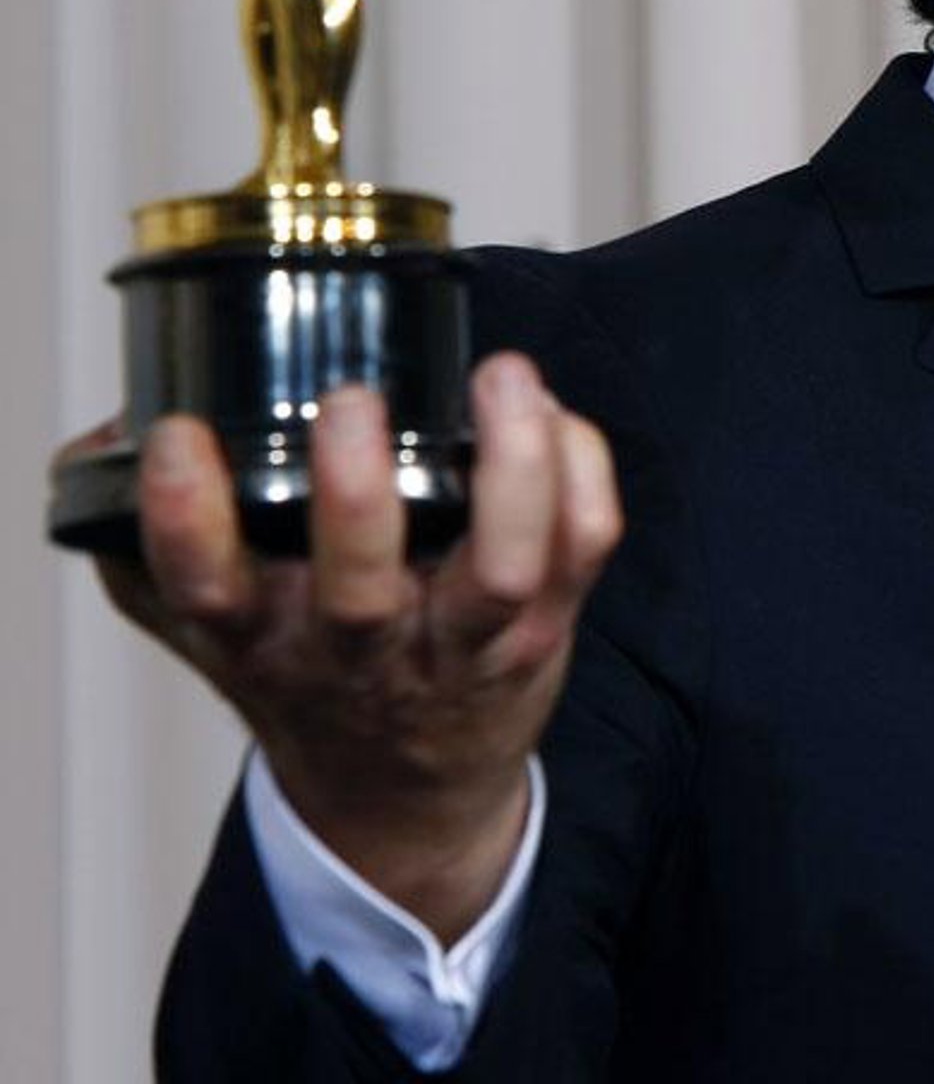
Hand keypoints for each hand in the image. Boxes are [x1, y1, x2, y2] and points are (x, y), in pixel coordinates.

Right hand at [64, 352, 620, 942]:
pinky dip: (586, 475)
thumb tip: (104, 448)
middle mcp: (363, 650)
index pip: (208, 590)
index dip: (186, 520)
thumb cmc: (316, 680)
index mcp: (264, 638)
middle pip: (359, 591)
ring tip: (502, 378)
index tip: (179, 438)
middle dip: (355, 495)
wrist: (408, 798)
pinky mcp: (549, 629)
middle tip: (350, 403)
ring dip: (510, 470)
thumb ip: (156, 545)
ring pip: (499, 571)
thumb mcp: (217, 628)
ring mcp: (465, 645)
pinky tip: (560, 416)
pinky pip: (583, 551)